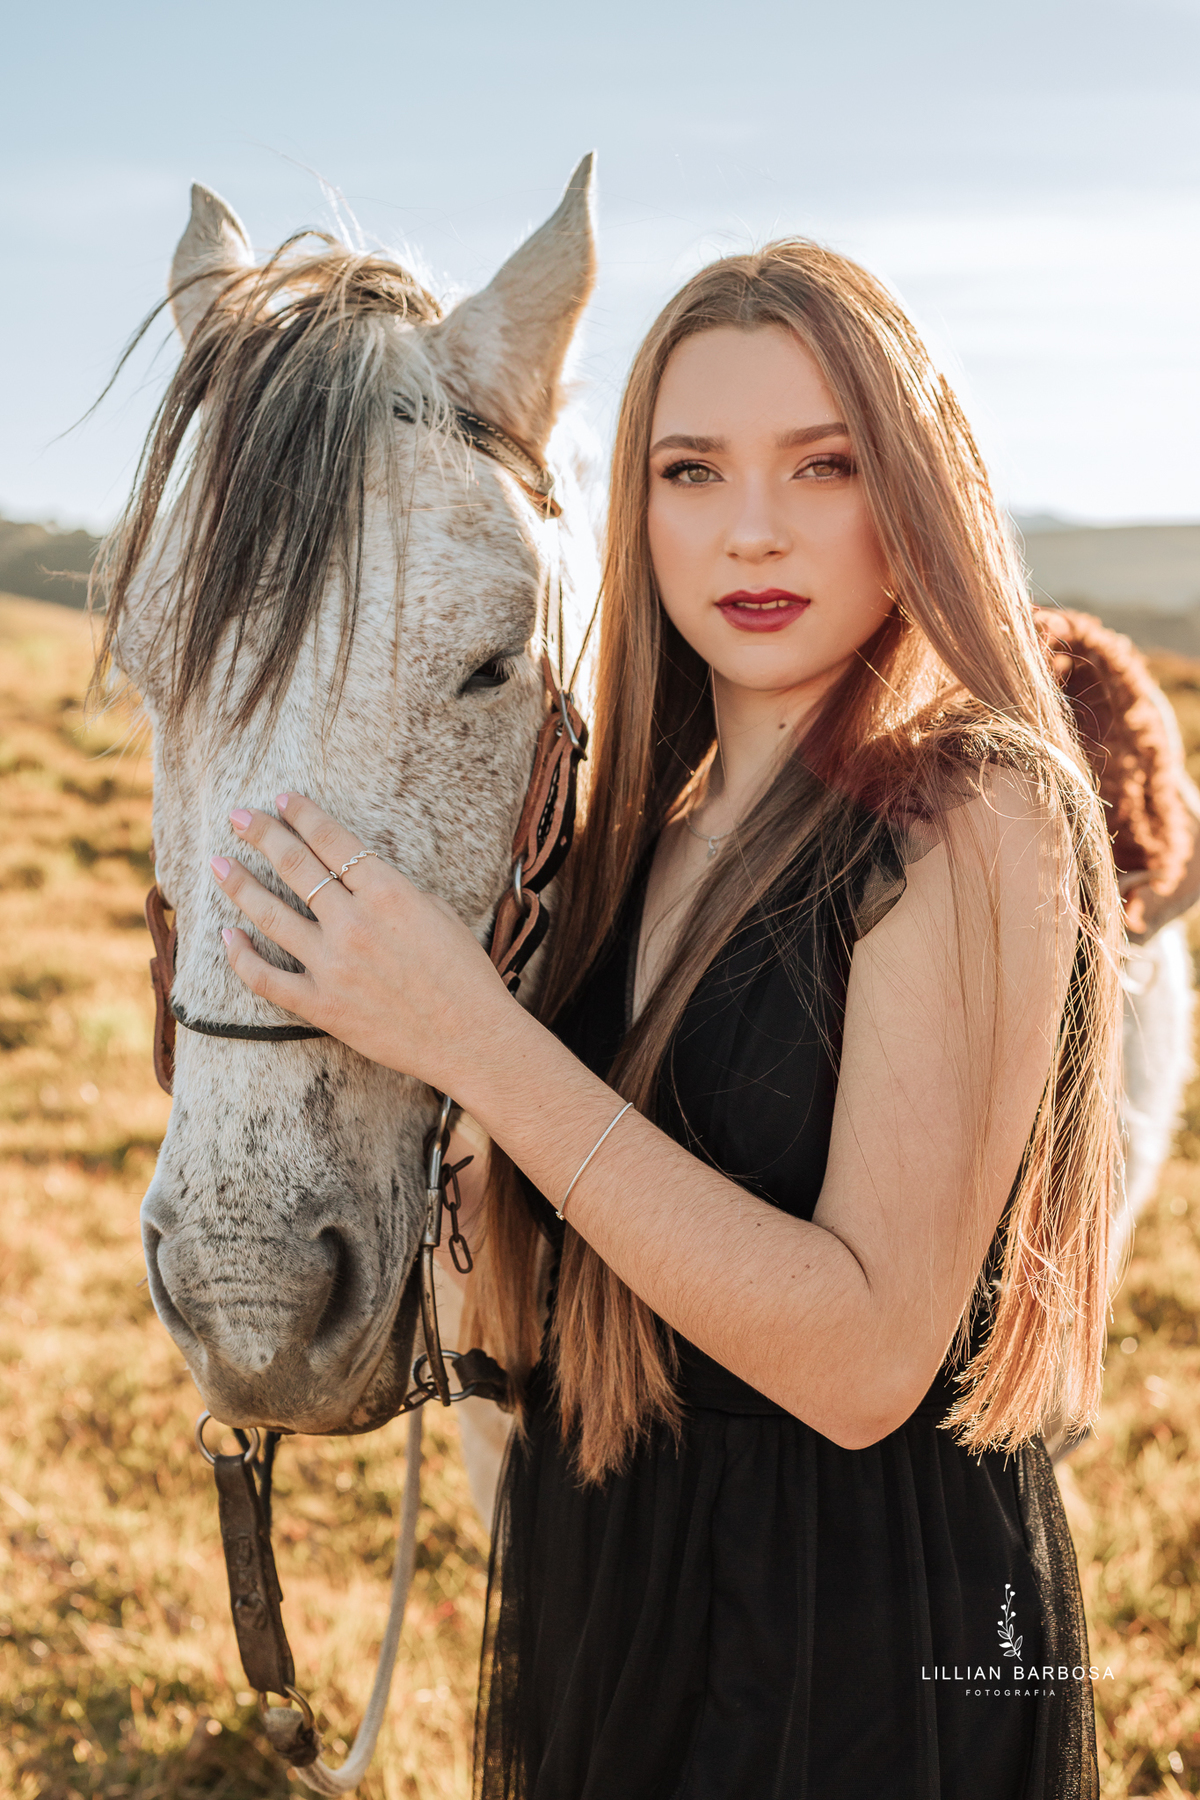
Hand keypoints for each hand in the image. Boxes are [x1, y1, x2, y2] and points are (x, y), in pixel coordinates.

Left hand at [212, 793, 513, 1086]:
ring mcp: (332, 965)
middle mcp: (353, 923)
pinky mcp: (321, 1005)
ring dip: (239, 885)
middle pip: (295, 866)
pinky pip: (266, 978)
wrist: (472, 1038)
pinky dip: (240, 956)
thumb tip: (359, 883)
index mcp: (388, 893)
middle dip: (262, 834)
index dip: (302, 815)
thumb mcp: (439, 914)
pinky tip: (227, 935)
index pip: (332, 841)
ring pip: (270, 914)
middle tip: (239, 817)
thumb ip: (393, 893)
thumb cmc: (465, 975)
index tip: (282, 799)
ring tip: (220, 864)